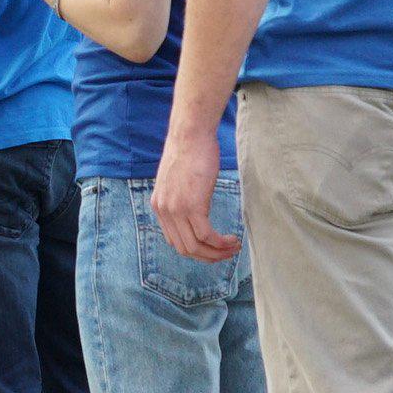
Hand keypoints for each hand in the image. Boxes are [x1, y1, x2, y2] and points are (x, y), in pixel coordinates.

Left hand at [151, 126, 238, 261]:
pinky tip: (232, 239)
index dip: (196, 250)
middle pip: (185, 249)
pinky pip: (207, 236)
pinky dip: (221, 243)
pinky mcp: (191, 206)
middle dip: (208, 256)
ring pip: (196, 246)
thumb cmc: (190, 153)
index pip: (174, 241)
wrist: (190, 136)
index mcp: (159, 206)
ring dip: (217, 252)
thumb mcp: (179, 181)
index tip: (213, 248)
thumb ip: (181, 199)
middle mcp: (163, 211)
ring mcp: (176, 210)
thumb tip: (195, 211)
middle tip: (227, 253)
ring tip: (233, 247)